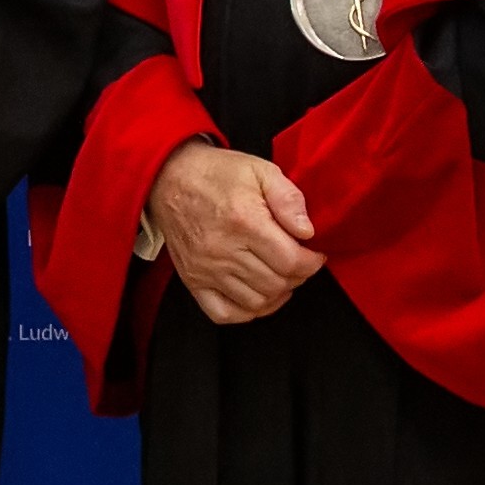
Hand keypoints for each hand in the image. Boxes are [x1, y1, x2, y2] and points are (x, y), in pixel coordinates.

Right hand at [147, 141, 319, 324]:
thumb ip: (289, 198)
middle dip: (297, 277)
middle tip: (299, 263)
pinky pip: (225, 314)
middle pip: (276, 284)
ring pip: (256, 302)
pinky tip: (258, 296)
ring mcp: (205, 270)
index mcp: (244, 222)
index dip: (311, 263)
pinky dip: (247, 312)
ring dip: (277, 294)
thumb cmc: (217, 174)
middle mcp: (223, 251)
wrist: (170, 179)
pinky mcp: (193, 281)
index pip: (290, 262)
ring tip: (281, 276)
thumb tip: (306, 231)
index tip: (314, 255)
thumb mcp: (261, 170)